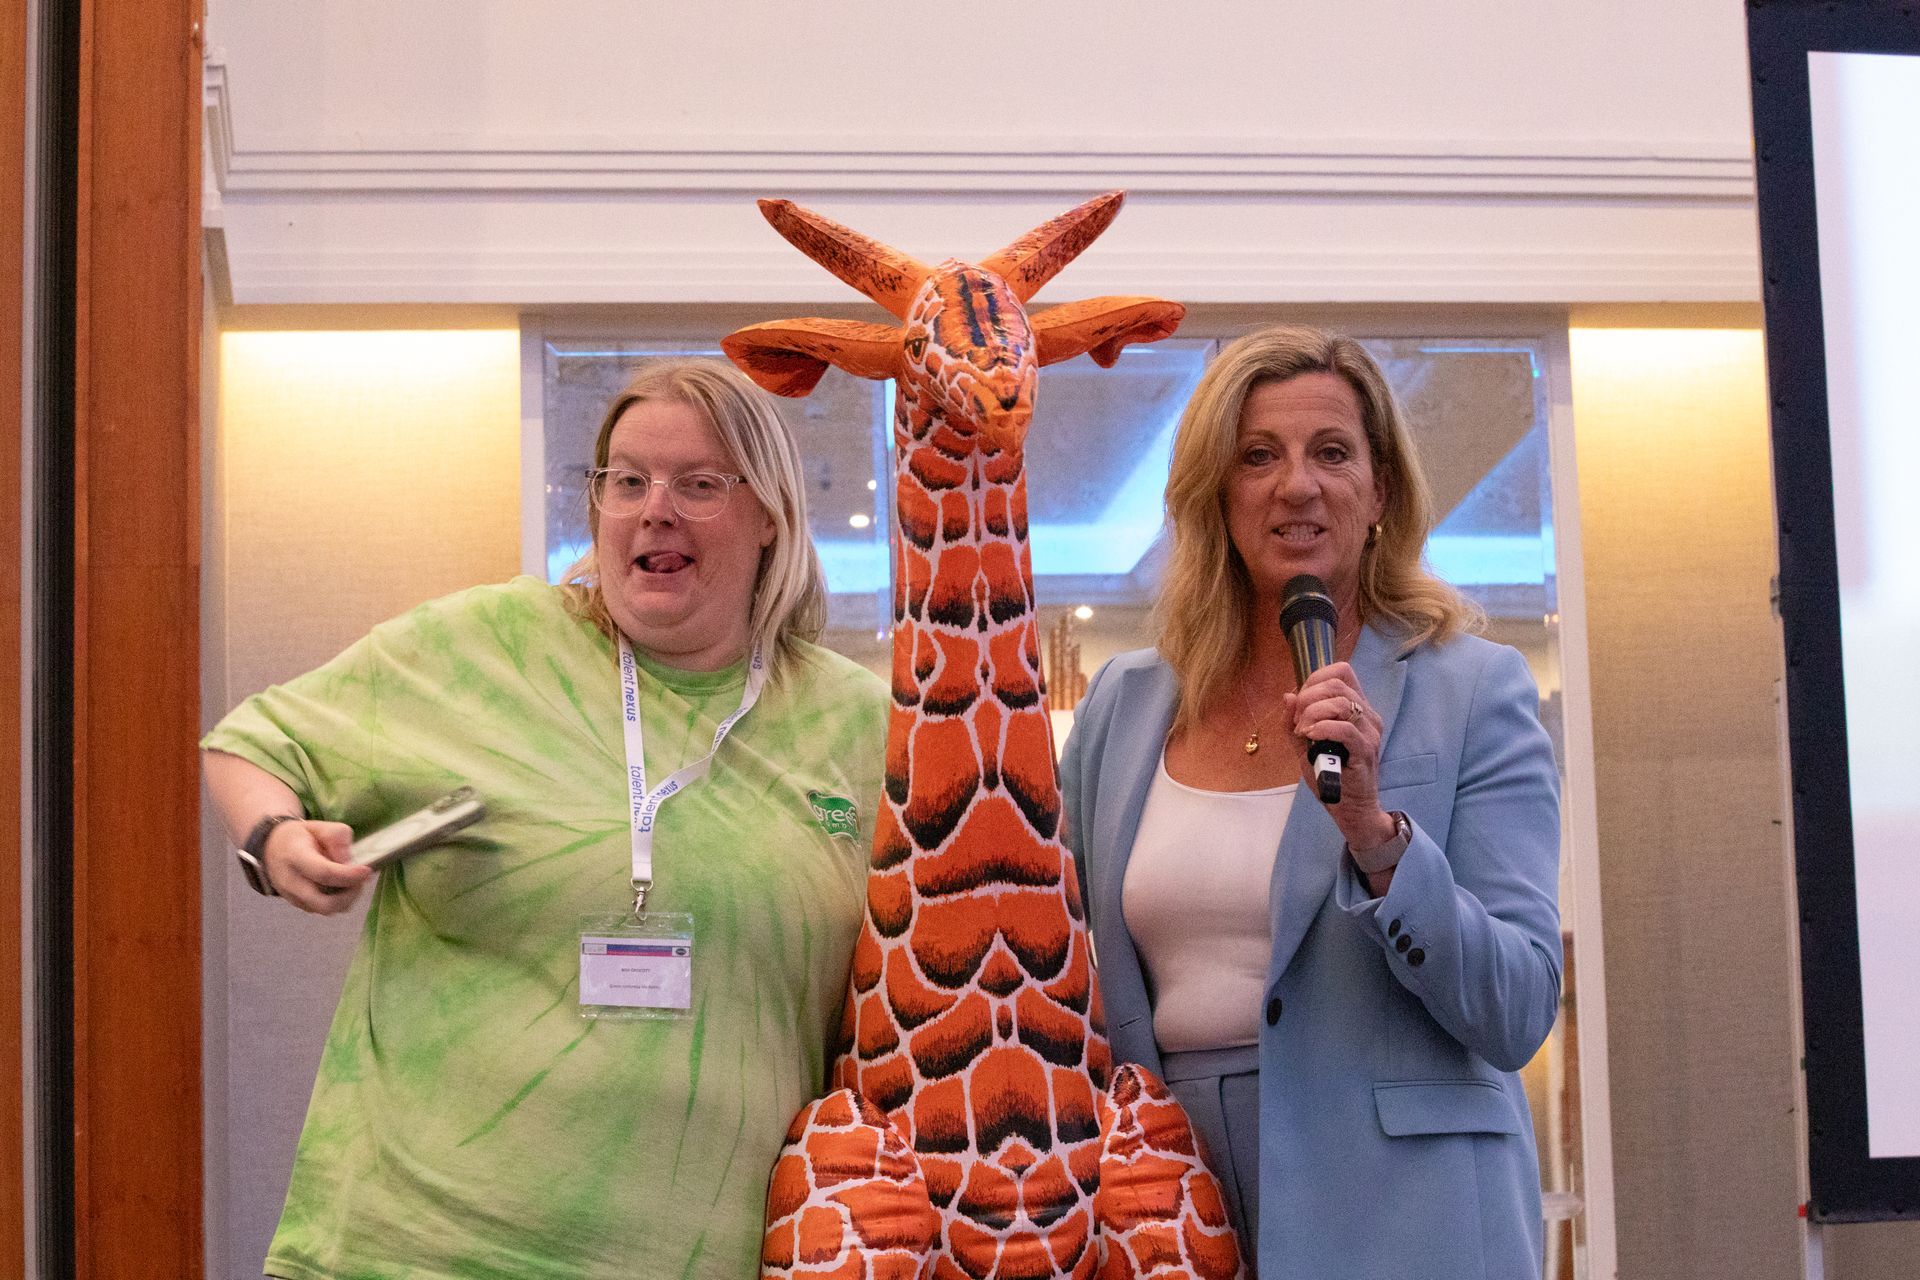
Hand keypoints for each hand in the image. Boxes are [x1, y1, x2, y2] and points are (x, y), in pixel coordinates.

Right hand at [260, 819, 370, 913]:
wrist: (272, 848)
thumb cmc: (301, 836)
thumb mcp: (320, 826)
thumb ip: (337, 839)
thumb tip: (350, 862)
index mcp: (295, 856)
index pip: (323, 873)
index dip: (348, 875)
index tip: (367, 870)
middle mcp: (290, 882)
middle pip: (324, 903)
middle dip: (349, 894)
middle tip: (360, 878)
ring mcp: (292, 897)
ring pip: (326, 910)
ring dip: (346, 899)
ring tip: (352, 881)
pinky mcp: (298, 905)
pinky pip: (323, 910)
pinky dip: (338, 901)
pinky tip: (342, 886)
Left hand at [1284, 662, 1396, 851]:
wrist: (1350, 807)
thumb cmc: (1330, 774)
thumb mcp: (1305, 744)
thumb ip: (1294, 721)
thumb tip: (1288, 695)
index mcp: (1356, 707)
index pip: (1341, 672)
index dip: (1315, 679)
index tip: (1299, 702)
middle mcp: (1367, 715)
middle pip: (1337, 683)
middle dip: (1308, 698)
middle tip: (1298, 722)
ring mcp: (1369, 732)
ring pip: (1341, 702)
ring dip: (1312, 714)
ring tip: (1303, 733)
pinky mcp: (1366, 751)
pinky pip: (1345, 729)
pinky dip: (1322, 728)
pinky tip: (1311, 738)